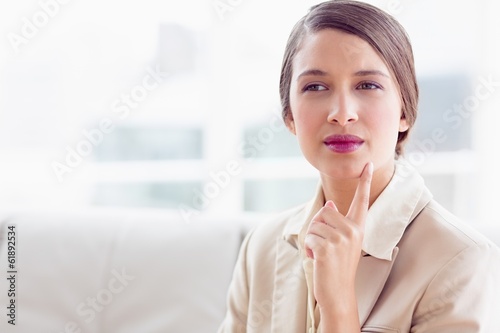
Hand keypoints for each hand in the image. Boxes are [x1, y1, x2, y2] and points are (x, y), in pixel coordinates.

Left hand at [304, 162, 372, 312]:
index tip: (368, 164)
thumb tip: (330, 203)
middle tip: (324, 246)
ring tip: (322, 254)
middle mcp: (353, 231)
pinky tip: (317, 259)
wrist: (338, 293)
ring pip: (315, 224)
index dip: (364, 181)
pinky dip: (308, 248)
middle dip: (317, 226)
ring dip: (312, 239)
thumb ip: (337, 223)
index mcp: (358, 228)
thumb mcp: (342, 243)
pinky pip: (309, 236)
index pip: (361, 200)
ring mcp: (341, 239)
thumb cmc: (337, 267)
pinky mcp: (328, 247)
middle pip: (325, 210)